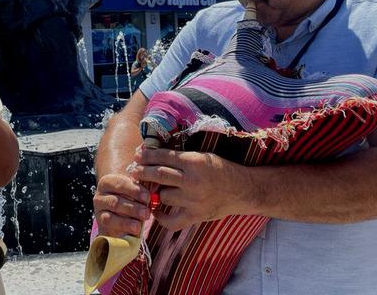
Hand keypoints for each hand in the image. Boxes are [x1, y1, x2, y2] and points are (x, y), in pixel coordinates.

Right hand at [93, 173, 150, 237]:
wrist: (121, 216)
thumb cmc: (131, 199)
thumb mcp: (136, 191)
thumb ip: (143, 190)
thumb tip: (155, 192)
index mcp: (107, 182)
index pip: (119, 183)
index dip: (134, 190)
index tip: (147, 197)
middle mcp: (99, 196)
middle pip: (115, 201)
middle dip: (133, 208)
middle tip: (146, 213)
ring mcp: (98, 212)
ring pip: (110, 217)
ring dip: (126, 222)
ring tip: (139, 225)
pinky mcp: (101, 226)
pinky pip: (110, 229)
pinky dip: (122, 229)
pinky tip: (134, 230)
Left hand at [131, 148, 254, 232]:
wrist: (243, 190)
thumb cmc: (221, 170)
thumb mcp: (202, 156)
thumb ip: (180, 157)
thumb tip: (154, 154)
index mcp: (194, 162)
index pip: (163, 157)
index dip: (147, 156)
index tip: (137, 156)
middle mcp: (192, 181)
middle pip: (158, 175)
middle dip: (142, 172)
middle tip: (133, 171)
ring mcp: (193, 200)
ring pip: (163, 196)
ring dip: (156, 192)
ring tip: (154, 189)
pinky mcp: (196, 216)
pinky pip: (171, 221)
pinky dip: (161, 217)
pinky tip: (156, 211)